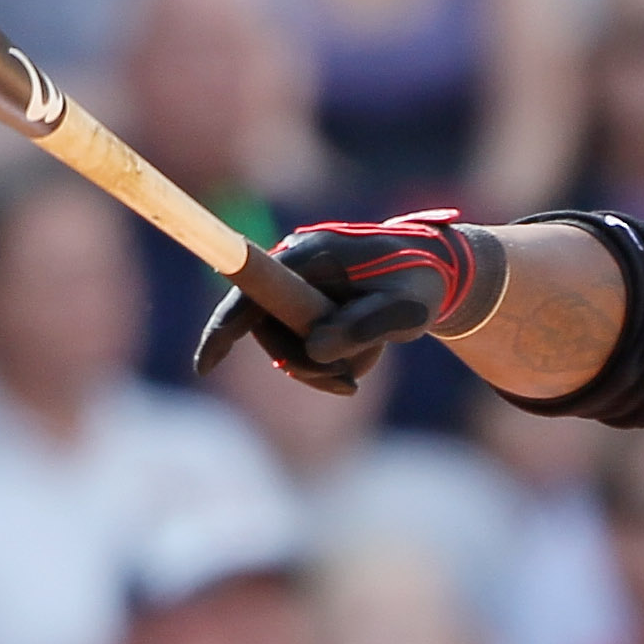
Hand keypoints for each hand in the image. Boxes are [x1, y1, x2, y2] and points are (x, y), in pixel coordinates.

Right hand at [193, 214, 491, 391]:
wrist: (438, 268)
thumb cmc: (421, 285)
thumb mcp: (402, 311)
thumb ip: (362, 328)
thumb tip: (313, 352)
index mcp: (312, 256)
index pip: (250, 293)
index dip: (224, 330)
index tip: (204, 368)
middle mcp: (296, 264)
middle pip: (267, 329)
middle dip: (302, 365)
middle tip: (348, 386)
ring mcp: (299, 282)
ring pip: (286, 340)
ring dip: (321, 365)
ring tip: (367, 363)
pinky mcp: (307, 298)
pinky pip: (299, 340)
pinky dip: (326, 360)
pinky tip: (361, 358)